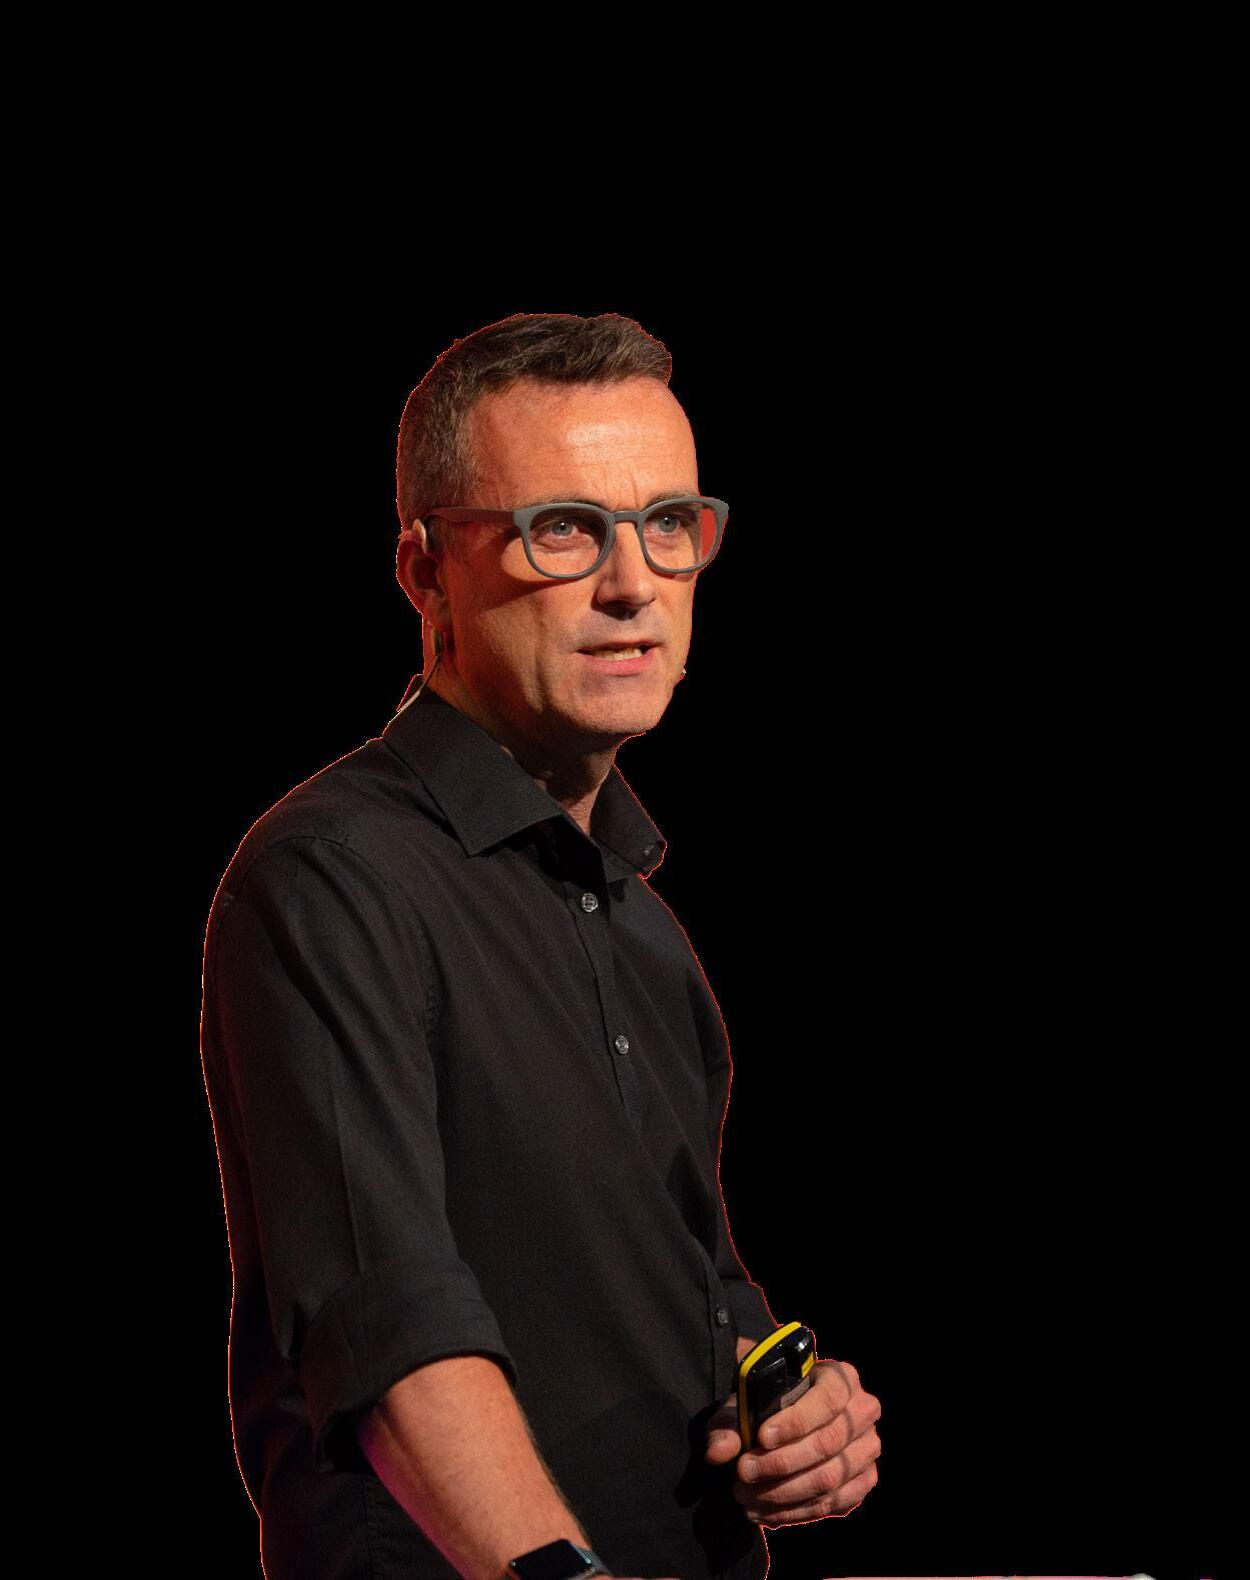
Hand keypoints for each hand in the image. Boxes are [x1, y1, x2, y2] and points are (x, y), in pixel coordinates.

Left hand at [704, 1355, 881, 1526]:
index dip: (797, 1421)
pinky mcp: (864, 1481)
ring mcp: (868, 1449)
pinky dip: (795, 1512)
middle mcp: (863, 1411)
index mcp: (841, 1378)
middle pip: (828, 1443)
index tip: (761, 1438)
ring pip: (830, 1478)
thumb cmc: (768, 1407)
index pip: (828, 1399)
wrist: (787, 1424)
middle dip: (781, 1463)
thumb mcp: (746, 1404)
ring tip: (746, 1496)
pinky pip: (833, 1503)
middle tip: (744, 1473)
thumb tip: (718, 1452)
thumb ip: (728, 1424)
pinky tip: (764, 1512)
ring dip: (783, 1494)